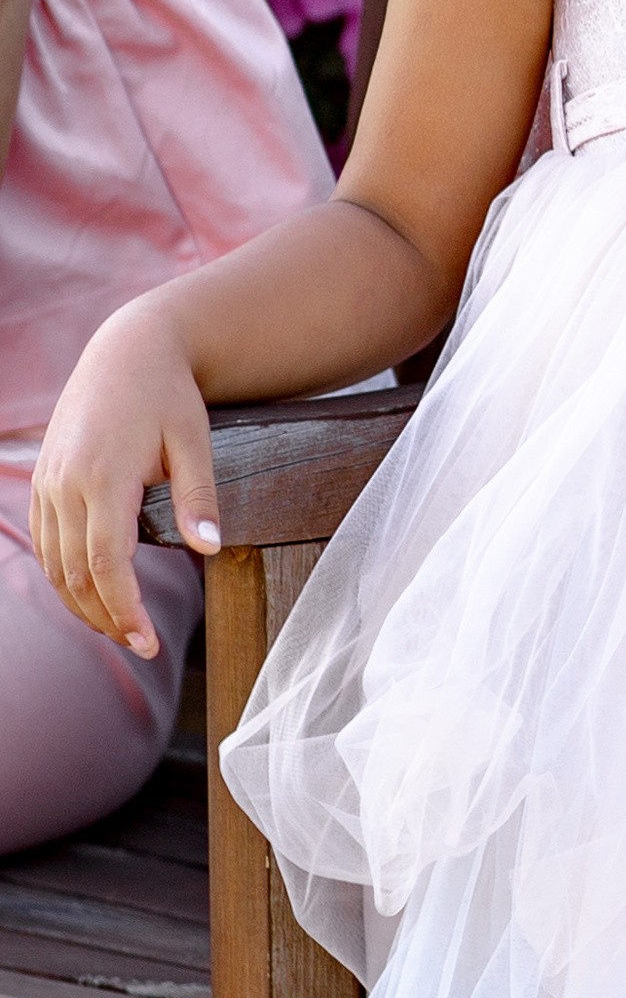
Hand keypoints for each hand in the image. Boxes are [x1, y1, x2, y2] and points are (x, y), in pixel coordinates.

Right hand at [31, 298, 219, 658]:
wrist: (127, 351)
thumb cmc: (168, 395)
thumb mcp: (195, 439)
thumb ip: (199, 496)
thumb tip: (211, 549)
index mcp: (103, 475)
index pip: (106, 564)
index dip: (124, 610)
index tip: (147, 642)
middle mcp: (64, 484)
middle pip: (75, 575)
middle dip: (106, 618)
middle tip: (141, 646)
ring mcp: (47, 484)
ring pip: (54, 566)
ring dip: (83, 604)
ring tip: (122, 628)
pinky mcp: (41, 484)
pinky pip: (45, 544)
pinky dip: (64, 577)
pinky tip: (92, 594)